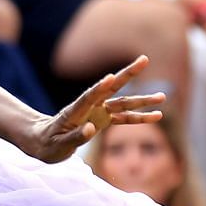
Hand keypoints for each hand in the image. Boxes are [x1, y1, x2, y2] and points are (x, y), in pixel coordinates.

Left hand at [26, 56, 160, 162]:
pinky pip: (124, 118)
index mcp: (75, 111)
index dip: (100, 88)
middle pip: (112, 88)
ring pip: (123, 103)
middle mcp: (90, 107)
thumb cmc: (47, 144)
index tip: (110, 77)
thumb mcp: (57, 146)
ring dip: (142, 100)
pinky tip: (157, 116)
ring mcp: (98, 112)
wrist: (42, 142)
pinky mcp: (103, 120)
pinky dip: (139, 117)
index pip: (89, 96)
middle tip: (144, 59)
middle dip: (128, 74)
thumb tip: (91, 129)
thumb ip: (75, 137)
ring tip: (163, 97)